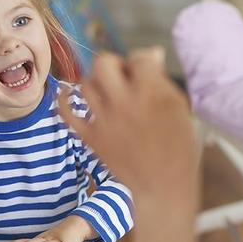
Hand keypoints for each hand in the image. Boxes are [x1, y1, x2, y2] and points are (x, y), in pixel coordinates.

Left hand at [57, 48, 197, 202]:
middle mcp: (124, 102)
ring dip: (96, 83)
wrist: (162, 187)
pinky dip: (64, 100)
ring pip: (86, 83)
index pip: (139, 58)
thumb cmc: (177, 148)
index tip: (145, 71)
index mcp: (151, 93)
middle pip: (104, 62)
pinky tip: (68, 95)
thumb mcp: (179, 108)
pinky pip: (66, 111)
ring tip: (107, 93)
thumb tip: (151, 54)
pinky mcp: (90, 137)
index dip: (143, 61)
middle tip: (122, 77)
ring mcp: (104, 120)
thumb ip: (161, 80)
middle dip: (113, 64)